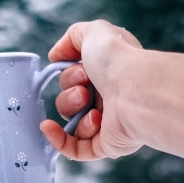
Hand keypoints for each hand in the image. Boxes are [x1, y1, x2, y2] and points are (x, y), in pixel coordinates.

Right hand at [39, 20, 183, 160]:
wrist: (136, 89)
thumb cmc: (119, 60)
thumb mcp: (94, 33)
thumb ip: (72, 37)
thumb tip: (55, 56)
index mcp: (108, 76)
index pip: (75, 79)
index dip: (70, 73)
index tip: (80, 68)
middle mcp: (109, 100)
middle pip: (69, 100)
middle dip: (70, 92)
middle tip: (86, 88)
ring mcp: (107, 124)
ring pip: (71, 122)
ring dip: (72, 109)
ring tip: (87, 103)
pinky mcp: (105, 145)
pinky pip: (74, 149)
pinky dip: (57, 139)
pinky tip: (47, 127)